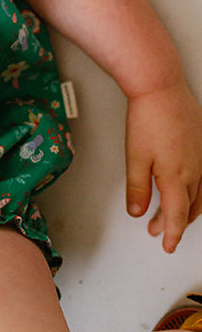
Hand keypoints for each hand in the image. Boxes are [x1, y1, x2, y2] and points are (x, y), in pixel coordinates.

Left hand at [125, 77, 201, 251]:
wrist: (161, 86)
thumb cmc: (148, 117)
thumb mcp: (136, 157)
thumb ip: (137, 188)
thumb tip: (138, 211)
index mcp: (177, 176)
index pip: (177, 216)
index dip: (172, 233)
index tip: (167, 245)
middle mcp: (196, 169)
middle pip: (189, 207)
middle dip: (174, 222)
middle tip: (158, 231)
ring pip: (199, 193)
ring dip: (185, 207)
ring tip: (168, 213)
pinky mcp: (201, 145)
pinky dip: (193, 190)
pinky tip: (183, 187)